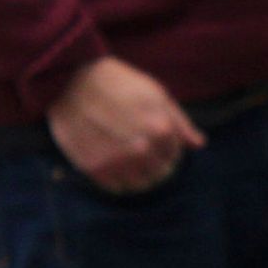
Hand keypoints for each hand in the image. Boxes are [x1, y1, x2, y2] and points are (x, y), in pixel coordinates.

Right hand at [47, 56, 205, 194]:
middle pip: (160, 173)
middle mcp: (141, 150)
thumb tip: (199, 144)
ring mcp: (117, 161)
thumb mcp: (155, 93)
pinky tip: (112, 161)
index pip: (175, 155)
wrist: (68, 79)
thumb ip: (179, 122)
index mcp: (161, 131)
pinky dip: (117, 178)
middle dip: (154, 162)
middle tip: (138, 147)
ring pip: (140, 184)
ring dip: (137, 174)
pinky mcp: (94, 168)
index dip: (166, 148)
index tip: (154, 139)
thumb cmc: (117, 82)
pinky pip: (116, 187)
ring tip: (126, 156)